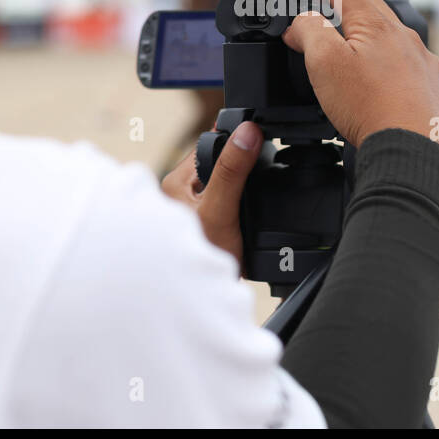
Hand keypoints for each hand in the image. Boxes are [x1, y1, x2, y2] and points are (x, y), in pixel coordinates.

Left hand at [160, 120, 262, 263]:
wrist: (197, 306)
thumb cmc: (198, 259)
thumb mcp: (220, 210)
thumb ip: (233, 171)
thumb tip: (247, 132)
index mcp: (177, 181)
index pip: (212, 146)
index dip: (238, 143)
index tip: (262, 141)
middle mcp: (181, 194)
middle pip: (222, 166)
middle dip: (243, 173)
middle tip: (253, 193)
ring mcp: (194, 212)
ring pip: (227, 189)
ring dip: (242, 196)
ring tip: (246, 216)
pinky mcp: (206, 229)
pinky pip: (228, 209)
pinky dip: (240, 213)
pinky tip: (244, 228)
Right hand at [281, 0, 438, 156]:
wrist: (415, 154)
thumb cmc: (372, 109)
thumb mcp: (324, 63)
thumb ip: (309, 31)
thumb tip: (301, 20)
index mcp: (375, 23)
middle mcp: (405, 37)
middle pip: (368, 7)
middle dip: (340, 5)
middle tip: (316, 15)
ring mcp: (425, 63)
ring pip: (392, 40)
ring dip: (367, 41)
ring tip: (347, 60)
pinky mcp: (435, 90)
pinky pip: (411, 70)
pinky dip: (391, 72)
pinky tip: (380, 89)